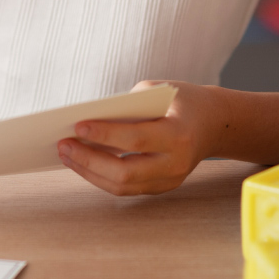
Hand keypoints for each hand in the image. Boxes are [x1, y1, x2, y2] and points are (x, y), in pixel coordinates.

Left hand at [57, 81, 225, 195]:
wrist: (215, 123)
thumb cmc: (182, 101)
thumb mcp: (158, 91)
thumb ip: (128, 107)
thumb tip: (88, 125)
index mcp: (179, 134)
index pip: (136, 139)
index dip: (104, 135)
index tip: (77, 126)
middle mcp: (176, 162)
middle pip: (125, 172)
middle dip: (89, 160)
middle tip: (63, 145)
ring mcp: (171, 179)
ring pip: (122, 186)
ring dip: (89, 172)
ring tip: (67, 155)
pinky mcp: (163, 187)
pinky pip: (126, 188)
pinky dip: (102, 177)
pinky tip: (83, 163)